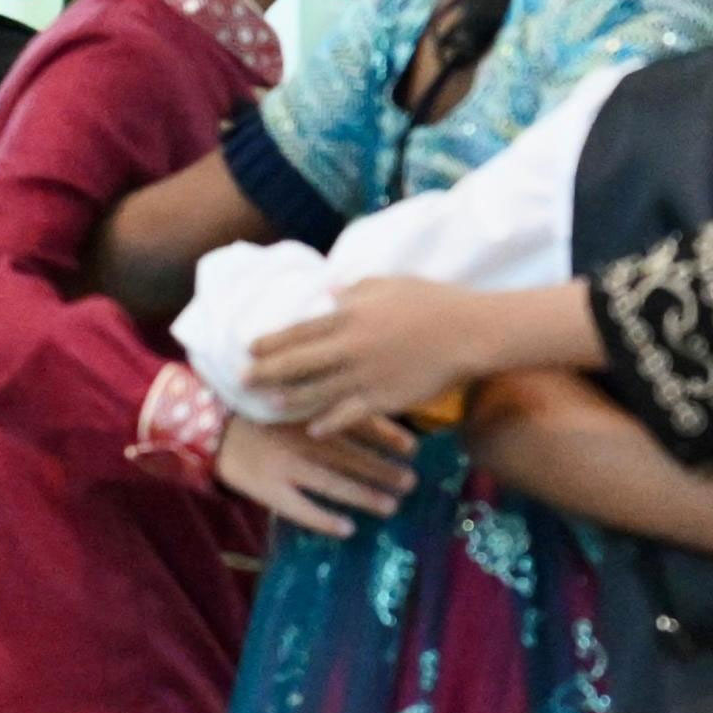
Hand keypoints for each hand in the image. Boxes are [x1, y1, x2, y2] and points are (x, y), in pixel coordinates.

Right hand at [214, 414, 419, 539]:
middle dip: (384, 470)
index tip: (414, 448)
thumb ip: (325, 401)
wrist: (208, 424)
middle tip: (411, 483)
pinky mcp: (267, 490)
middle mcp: (303, 439)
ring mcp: (285, 466)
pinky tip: (347, 529)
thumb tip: (369, 407)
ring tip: (391, 506)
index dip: (389, 436)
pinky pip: (300, 508)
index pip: (357, 422)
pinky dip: (324, 519)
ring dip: (365, 495)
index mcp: (311, 413)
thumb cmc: (258, 409)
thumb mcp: (293, 395)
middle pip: (352, 456)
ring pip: (333, 483)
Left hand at [249, 277, 503, 437]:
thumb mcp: (390, 283)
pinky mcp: (384, 398)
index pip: (299, 331)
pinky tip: (314, 428)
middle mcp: (349, 348)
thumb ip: (355, 289)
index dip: (271, 342)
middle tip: (242, 381)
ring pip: (316, 392)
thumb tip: (329, 293)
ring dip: (290, 399)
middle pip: (297, 364)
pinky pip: (348, 414)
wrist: (470, 332)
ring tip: (269, 405)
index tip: (248, 348)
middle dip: (266, 372)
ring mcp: (365, 376)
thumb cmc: (434, 301)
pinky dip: (328, 422)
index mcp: (349, 316)